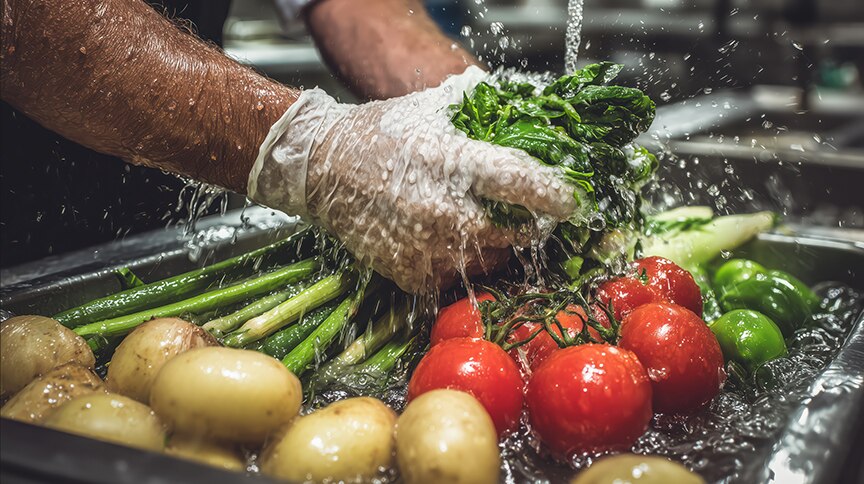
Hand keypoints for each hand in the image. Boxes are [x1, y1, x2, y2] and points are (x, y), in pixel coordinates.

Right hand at [249, 67, 576, 291]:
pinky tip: (456, 246)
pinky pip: (456, 280)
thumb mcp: (432, 111)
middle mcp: (442, 209)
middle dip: (531, 229)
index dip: (555, 195)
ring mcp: (425, 247)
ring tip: (492, 232)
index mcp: (452, 161)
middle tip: (534, 221)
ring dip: (500, 250)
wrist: (320, 168)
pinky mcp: (410, 273)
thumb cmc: (380, 133)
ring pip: (490, 263)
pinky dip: (464, 267)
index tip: (574, 202)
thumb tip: (530, 115)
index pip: (521, 183)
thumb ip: (481, 118)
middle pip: (514, 233)